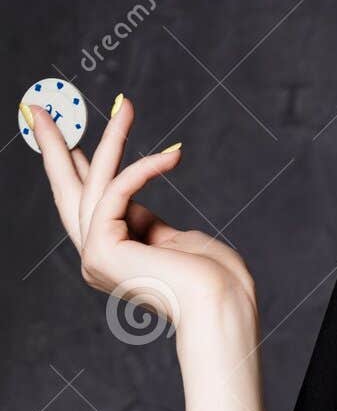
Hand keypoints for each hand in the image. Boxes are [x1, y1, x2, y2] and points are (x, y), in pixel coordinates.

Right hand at [22, 92, 255, 333]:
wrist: (224, 306)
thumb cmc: (215, 279)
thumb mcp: (174, 240)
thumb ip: (146, 220)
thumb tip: (129, 192)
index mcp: (115, 258)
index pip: (90, 204)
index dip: (77, 167)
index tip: (71, 138)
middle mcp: (97, 258)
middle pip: (68, 192)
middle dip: (54, 147)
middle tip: (39, 107)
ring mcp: (95, 256)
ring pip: (93, 183)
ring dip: (112, 139)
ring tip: (125, 104)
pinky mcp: (102, 249)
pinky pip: (118, 191)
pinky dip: (144, 169)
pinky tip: (172, 156)